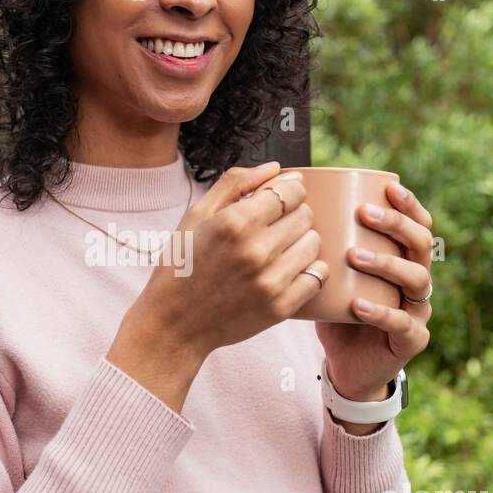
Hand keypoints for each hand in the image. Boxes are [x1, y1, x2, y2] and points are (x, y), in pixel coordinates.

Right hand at [132, 162, 329, 360]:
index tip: (278, 199)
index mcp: (234, 222)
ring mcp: (270, 282)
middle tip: (272, 227)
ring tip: (278, 250)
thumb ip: (235, 183)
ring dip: (301, 241)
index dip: (289, 190)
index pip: (292, 191)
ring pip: (314, 243)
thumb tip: (277, 168)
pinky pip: (318, 276)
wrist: (173, 325)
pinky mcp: (280, 308)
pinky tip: (288, 270)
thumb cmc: (181, 266)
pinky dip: (309, 270)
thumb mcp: (196, 216)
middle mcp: (256, 250)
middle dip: (293, 215)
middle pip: (306, 215)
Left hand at [314, 180, 433, 401]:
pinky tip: (359, 305)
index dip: (409, 205)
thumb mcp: (333, 273)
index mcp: (405, 259)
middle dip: (396, 225)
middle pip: (422, 244)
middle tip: (364, 214)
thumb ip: (326, 245)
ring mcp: (419, 311)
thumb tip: (292, 206)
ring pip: (416, 279)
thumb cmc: (338, 311)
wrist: (346, 364)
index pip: (419, 224)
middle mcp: (418, 281)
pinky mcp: (412, 340)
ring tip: (354, 256)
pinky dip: (380, 313)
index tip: (388, 186)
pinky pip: (401, 323)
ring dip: (386, 263)